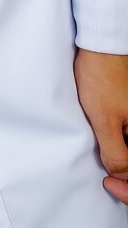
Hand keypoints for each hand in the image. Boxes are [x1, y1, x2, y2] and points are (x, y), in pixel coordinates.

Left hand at [74, 49, 127, 204]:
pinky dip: (124, 149)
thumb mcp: (105, 119)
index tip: (110, 184)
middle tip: (110, 181)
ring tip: (110, 169)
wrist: (101, 43)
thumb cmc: (103, 76)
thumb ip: (116, 152)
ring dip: (125, 164)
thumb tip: (121, 176)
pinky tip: (111, 149)